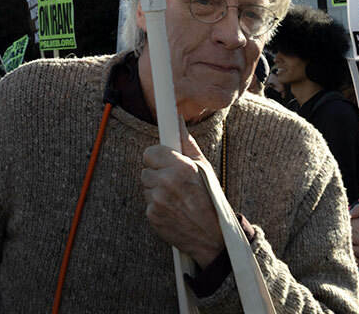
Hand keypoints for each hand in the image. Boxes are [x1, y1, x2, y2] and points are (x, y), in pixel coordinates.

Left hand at [140, 130, 222, 265]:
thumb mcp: (204, 168)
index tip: (164, 162)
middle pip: (146, 169)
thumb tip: (177, 120)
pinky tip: (172, 209)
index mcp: (180, 167)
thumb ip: (187, 143)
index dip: (158, 158)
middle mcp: (167, 182)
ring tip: (176, 198)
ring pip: (146, 186)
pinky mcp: (152, 215)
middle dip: (157, 174)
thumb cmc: (211, 200)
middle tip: (174, 184)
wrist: (213, 237)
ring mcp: (158, 200)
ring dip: (156, 190)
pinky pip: (147, 203)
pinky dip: (156, 206)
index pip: (150, 152)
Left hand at [350, 203, 358, 266]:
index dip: (345, 224)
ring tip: (352, 241)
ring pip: (348, 249)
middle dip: (345, 234)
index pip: (345, 225)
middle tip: (347, 233)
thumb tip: (347, 213)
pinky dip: (352, 256)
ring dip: (347, 245)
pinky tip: (355, 251)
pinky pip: (355, 261)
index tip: (347, 224)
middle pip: (345, 237)